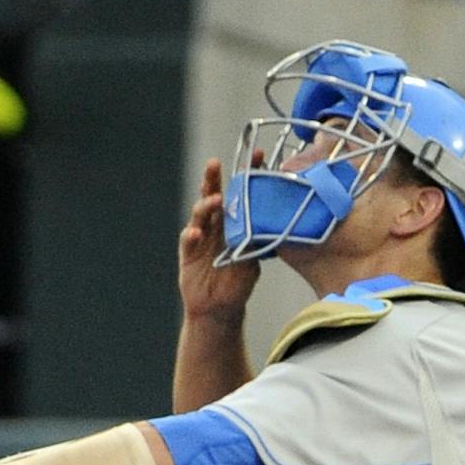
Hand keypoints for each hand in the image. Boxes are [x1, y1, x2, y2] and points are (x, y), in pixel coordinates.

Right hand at [180, 156, 258, 320]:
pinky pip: (188, 240)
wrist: (221, 308)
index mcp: (233, 222)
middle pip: (212, 195)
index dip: (247, 174)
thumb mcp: (254, 257)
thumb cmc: (238, 282)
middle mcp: (215, 225)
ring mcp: (200, 237)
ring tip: (215, 199)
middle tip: (215, 164)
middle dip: (213, 178)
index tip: (259, 156)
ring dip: (205, 204)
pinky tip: (196, 233)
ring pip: (199, 213)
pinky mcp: (188, 253)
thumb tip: (276, 221)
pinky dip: (192, 235)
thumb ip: (258, 239)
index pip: (240, 193)